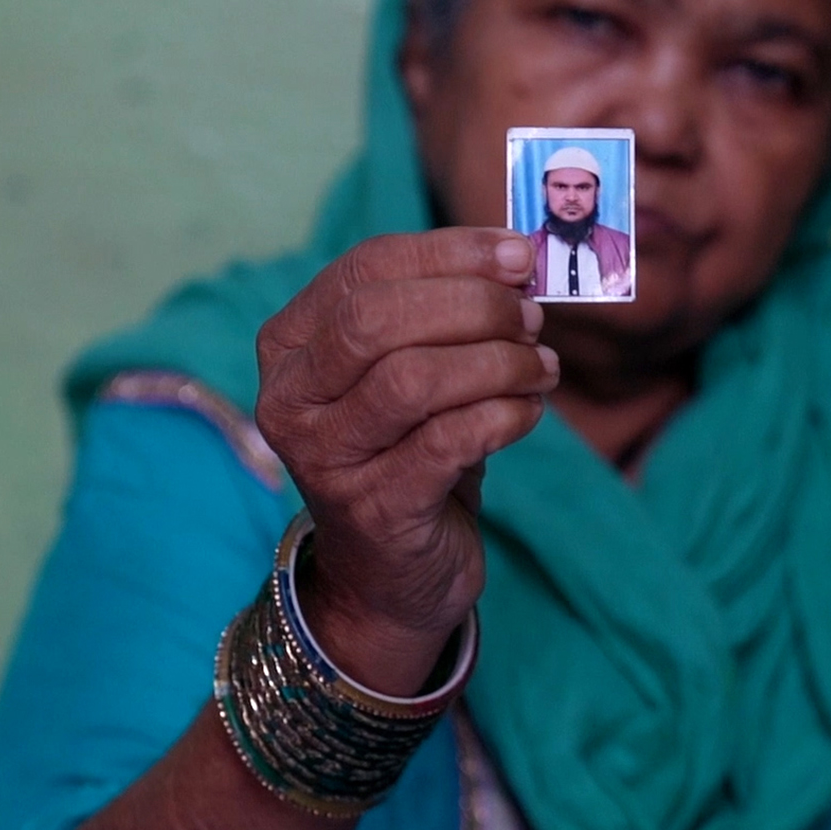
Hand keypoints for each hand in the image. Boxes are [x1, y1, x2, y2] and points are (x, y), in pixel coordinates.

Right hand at [252, 228, 556, 692]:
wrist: (391, 576)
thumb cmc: (408, 453)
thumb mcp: (412, 372)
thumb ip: (446, 313)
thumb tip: (519, 260)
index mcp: (291, 344)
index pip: (365, 269)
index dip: (450, 252)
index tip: (519, 254)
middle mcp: (290, 398)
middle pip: (377, 320)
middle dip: (472, 306)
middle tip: (531, 318)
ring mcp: (325, 458)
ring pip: (413, 380)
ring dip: (497, 363)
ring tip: (540, 368)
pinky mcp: (374, 508)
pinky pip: (448, 442)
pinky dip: (503, 415)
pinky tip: (528, 411)